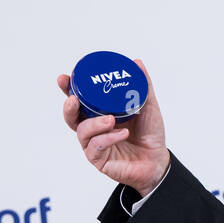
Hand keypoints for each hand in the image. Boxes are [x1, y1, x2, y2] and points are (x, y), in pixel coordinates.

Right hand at [58, 58, 168, 196]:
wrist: (159, 160)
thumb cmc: (150, 134)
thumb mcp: (148, 106)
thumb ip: (143, 86)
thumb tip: (137, 62)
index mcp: (100, 114)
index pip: (79, 100)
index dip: (68, 89)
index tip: (64, 78)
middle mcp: (94, 129)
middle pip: (71, 117)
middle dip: (68, 107)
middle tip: (74, 99)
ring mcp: (94, 145)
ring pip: (82, 132)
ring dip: (94, 124)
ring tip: (110, 119)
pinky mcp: (99, 160)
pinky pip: (96, 147)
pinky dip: (108, 138)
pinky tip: (122, 133)